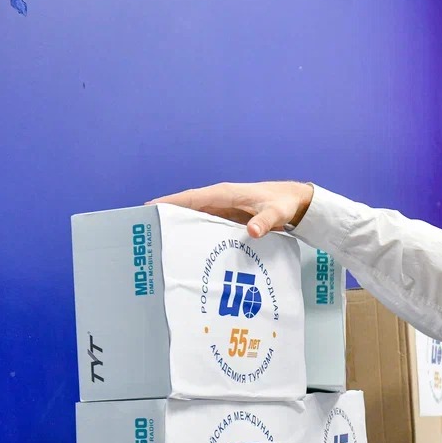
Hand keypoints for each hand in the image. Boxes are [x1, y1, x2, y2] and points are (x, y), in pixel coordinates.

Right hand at [149, 181, 314, 237]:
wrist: (294, 202)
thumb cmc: (284, 203)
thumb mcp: (277, 212)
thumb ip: (265, 221)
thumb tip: (252, 231)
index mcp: (225, 194)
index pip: (192, 198)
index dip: (170, 202)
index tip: (149, 208)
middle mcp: (220, 200)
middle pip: (187, 208)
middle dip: (167, 216)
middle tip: (147, 231)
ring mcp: (223, 210)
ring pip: (195, 218)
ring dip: (180, 227)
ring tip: (160, 242)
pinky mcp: (228, 220)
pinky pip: (207, 226)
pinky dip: (196, 234)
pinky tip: (187, 249)